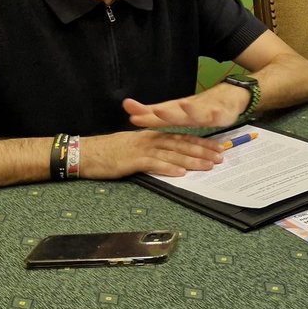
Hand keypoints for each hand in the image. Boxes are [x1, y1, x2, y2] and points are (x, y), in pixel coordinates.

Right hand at [78, 130, 224, 178]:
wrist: (86, 152)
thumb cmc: (110, 152)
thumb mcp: (135, 146)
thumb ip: (153, 149)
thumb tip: (171, 156)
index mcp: (153, 135)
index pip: (182, 138)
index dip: (201, 143)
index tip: (217, 148)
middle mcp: (151, 139)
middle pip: (182, 145)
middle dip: (203, 151)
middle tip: (220, 157)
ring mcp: (142, 149)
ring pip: (172, 154)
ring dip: (192, 160)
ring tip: (208, 166)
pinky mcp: (133, 160)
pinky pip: (154, 164)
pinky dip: (168, 168)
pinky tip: (181, 173)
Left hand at [122, 84, 248, 128]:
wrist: (229, 95)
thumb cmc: (198, 107)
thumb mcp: (176, 111)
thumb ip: (152, 112)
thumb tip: (128, 109)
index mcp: (178, 111)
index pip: (159, 114)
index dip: (146, 116)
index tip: (130, 114)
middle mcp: (190, 110)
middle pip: (175, 114)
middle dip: (164, 114)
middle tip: (153, 112)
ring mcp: (206, 111)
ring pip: (197, 113)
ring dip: (189, 110)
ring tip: (183, 106)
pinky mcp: (222, 114)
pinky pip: (219, 115)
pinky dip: (216, 114)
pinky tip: (213, 113)